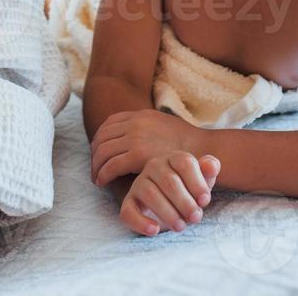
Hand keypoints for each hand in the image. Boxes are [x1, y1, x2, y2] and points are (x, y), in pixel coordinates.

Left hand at [90, 108, 204, 186]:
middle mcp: (135, 123)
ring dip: (96, 165)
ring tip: (97, 177)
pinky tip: (102, 182)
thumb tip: (138, 134)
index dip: (100, 138)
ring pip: (103, 151)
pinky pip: (111, 165)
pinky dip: (103, 174)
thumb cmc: (187, 144)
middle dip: (95, 153)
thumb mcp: (165, 126)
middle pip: (102, 136)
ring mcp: (135, 137)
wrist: (202, 150)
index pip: (110, 123)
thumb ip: (149, 128)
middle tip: (95, 167)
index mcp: (141, 115)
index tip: (98, 151)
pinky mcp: (137, 155)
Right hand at [118, 152, 220, 236]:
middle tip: (196, 218)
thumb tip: (212, 165)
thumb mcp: (203, 181)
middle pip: (169, 180)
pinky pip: (128, 211)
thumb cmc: (189, 191)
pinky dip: (140, 222)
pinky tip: (155, 230)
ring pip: (149, 194)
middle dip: (185, 202)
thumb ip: (209, 171)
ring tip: (180, 226)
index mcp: (173, 158)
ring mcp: (139, 183)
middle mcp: (154, 166)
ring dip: (167, 212)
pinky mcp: (129, 202)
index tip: (205, 201)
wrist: (171, 207)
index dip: (197, 183)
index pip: (185, 163)